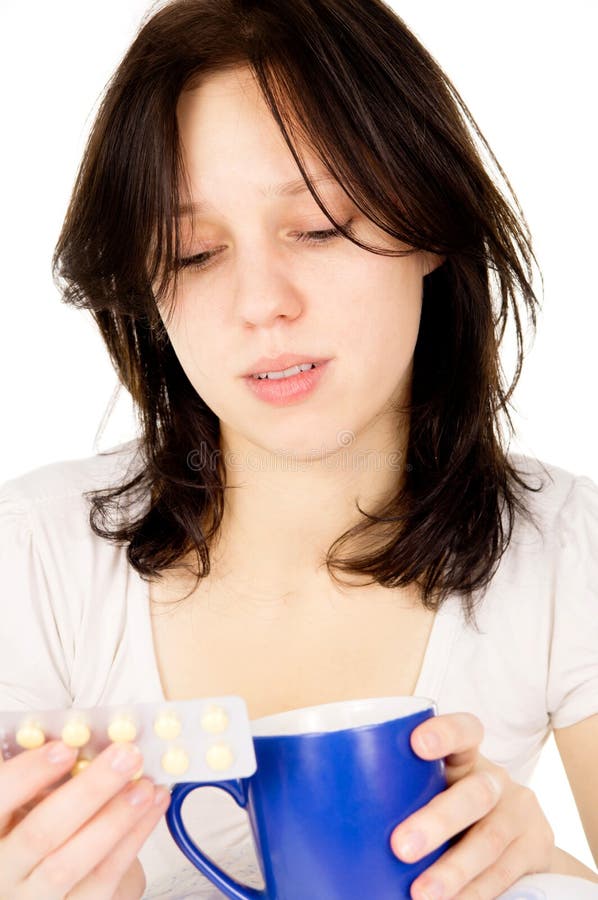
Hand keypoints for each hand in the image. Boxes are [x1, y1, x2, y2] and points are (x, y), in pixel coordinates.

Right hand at [0, 738, 169, 898]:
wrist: (46, 883)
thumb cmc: (38, 828)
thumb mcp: (30, 800)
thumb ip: (47, 775)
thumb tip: (89, 738)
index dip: (27, 775)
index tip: (65, 749)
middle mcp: (3, 871)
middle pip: (41, 834)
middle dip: (89, 791)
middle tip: (125, 757)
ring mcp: (33, 898)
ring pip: (71, 863)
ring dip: (115, 819)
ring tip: (145, 785)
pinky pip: (102, 879)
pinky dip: (132, 839)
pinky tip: (152, 807)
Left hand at [389, 712, 554, 898]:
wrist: (514, 843)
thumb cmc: (446, 809)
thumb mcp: (427, 791)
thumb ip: (388, 790)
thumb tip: (309, 801)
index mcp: (466, 756)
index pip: (464, 730)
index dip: (444, 732)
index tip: (415, 744)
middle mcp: (495, 779)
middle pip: (474, 793)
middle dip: (438, 820)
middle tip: (400, 845)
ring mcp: (519, 812)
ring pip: (490, 839)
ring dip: (454, 870)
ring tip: (421, 894)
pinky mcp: (535, 848)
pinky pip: (504, 873)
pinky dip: (475, 893)